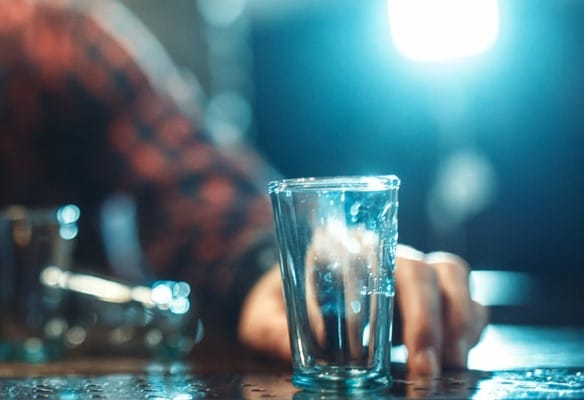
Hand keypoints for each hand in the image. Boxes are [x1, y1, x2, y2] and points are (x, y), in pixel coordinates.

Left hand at [237, 245, 487, 376]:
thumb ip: (273, 332)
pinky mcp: (432, 295)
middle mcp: (377, 252)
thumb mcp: (262, 318)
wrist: (288, 300)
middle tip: (422, 366)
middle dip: (425, 320)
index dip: (370, 293)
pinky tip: (459, 356)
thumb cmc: (276, 306)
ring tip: (450, 363)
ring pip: (450, 274)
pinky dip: (471, 326)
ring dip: (457, 319)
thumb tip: (297, 347)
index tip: (363, 340)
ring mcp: (408, 271)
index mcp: (334, 248)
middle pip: (416, 269)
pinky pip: (467, 298)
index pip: (361, 254)